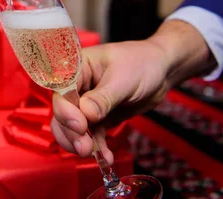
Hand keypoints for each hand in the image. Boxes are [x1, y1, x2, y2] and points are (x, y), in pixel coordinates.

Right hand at [51, 20, 215, 163]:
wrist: (160, 71)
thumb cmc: (141, 63)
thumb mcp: (123, 79)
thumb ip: (103, 98)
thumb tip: (86, 114)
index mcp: (77, 68)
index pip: (62, 91)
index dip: (65, 110)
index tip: (79, 126)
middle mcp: (77, 87)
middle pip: (63, 113)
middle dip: (71, 132)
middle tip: (85, 147)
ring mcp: (86, 104)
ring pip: (72, 128)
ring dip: (80, 143)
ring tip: (94, 154)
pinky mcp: (98, 118)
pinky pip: (91, 135)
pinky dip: (97, 148)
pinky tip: (106, 157)